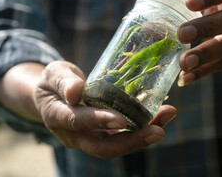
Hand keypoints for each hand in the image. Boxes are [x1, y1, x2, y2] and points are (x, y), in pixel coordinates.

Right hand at [35, 60, 176, 158]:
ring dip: (144, 134)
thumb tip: (75, 92)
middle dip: (133, 141)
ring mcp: (91, 137)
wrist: (55, 95)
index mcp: (58, 118)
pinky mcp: (105, 133)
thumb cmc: (54, 82)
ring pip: (118, 143)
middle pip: (104, 146)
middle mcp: (75, 135)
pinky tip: (162, 112)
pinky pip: (125, 134)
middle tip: (159, 131)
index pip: (79, 122)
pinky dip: (144, 125)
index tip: (120, 119)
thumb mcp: (54, 74)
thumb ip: (63, 81)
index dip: (99, 121)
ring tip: (168, 115)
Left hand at [177, 0, 221, 85]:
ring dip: (204, 55)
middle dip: (206, 27)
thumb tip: (148, 27)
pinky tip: (185, 78)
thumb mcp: (212, 4)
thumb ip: (185, 12)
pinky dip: (202, 72)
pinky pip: (220, 66)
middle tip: (182, 34)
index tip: (189, 2)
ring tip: (184, 62)